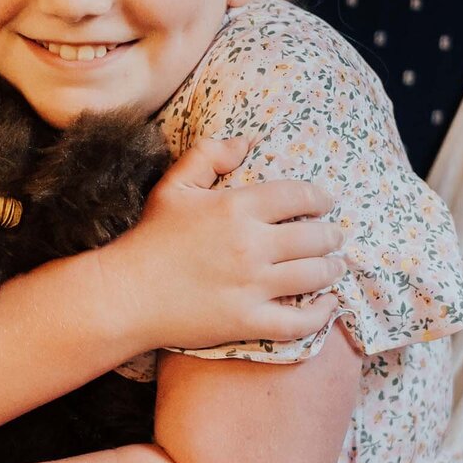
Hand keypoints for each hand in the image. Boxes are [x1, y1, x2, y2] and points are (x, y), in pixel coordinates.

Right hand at [101, 134, 348, 353]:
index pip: (297, 197)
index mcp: (237, 207)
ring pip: (313, 275)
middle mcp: (252, 245)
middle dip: (331, 235)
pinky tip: (329, 304)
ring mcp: (252, 286)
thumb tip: (247, 141)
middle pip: (314, 238)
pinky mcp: (248, 321)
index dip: (319, 198)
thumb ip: (208, 154)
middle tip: (335, 236)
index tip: (325, 202)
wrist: (127, 294)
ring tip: (336, 265)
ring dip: (332, 268)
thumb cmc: (150, 238)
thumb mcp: (174, 185)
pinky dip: (322, 313)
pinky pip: (299, 321)